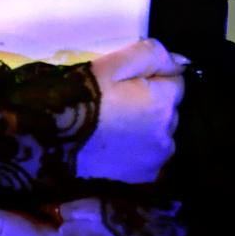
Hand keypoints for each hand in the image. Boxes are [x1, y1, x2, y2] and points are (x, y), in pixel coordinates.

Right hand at [77, 39, 185, 184]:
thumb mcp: (113, 64)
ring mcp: (156, 161)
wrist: (53, 142)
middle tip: (118, 102)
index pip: (177, 82)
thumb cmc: (82, 97)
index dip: (153, 78)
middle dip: (153, 103)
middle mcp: (168, 134)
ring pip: (161, 134)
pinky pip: (150, 157)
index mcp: (163, 103)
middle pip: (169, 110)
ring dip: (147, 128)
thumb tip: (182, 63)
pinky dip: (139, 150)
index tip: (128, 81)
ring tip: (115, 125)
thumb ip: (152, 55)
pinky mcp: (143, 180)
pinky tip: (115, 145)